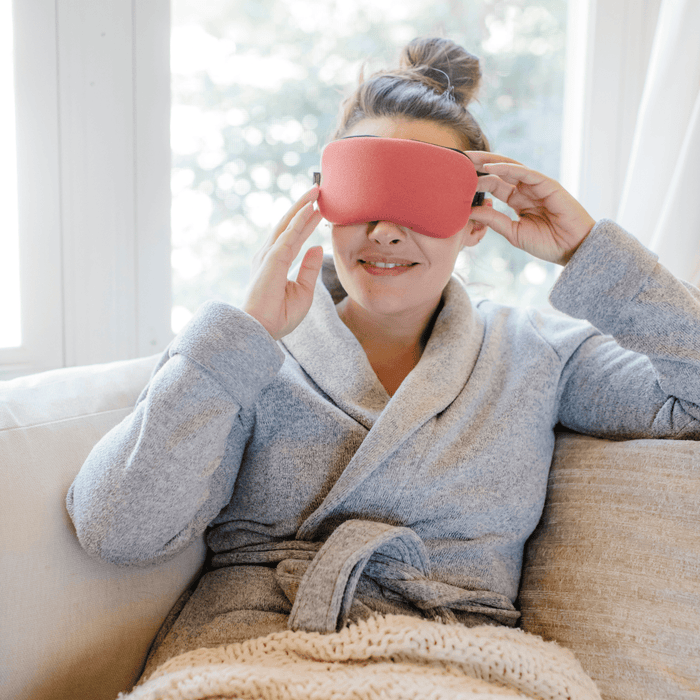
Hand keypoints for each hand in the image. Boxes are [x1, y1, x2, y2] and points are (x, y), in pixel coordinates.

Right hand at [242, 186, 323, 339]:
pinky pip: (289, 234)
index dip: (306, 221)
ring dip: (302, 206)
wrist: (262, 329)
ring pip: (288, 223)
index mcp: (276, 263)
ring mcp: (270, 255)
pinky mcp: (273, 258)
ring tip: (316, 190)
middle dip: (303, 206)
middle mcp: (270, 254)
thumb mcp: (303, 291)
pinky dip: (300, 219)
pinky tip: (310, 208)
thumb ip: (310, 269)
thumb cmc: (279, 316)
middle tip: (318, 190)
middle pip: (289, 224)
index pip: (294, 236)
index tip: (318, 209)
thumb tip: (318, 247)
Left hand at [465, 152, 595, 264]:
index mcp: (518, 200)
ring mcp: (536, 185)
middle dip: (479, 165)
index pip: (494, 185)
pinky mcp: (548, 184)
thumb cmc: (547, 243)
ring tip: (469, 159)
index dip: (476, 182)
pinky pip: (525, 172)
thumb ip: (494, 220)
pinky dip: (507, 168)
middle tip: (458, 160)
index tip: (456, 182)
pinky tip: (490, 168)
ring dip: (489, 161)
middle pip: (499, 172)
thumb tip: (470, 211)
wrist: (573, 249)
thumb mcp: (513, 232)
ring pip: (510, 167)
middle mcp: (526, 189)